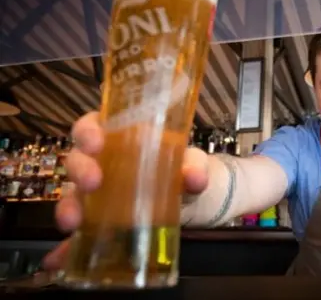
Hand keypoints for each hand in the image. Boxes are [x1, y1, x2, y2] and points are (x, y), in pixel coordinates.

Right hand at [41, 111, 211, 270]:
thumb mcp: (190, 162)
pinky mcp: (95, 220)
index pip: (92, 125)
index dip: (88, 132)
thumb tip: (195, 178)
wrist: (184, 199)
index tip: (96, 143)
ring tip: (73, 222)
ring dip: (68, 207)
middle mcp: (100, 161)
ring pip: (71, 194)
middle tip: (92, 182)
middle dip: (80, 169)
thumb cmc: (180, 168)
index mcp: (119, 136)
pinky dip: (67, 244)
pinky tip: (62, 257)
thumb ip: (195, 166)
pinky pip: (78, 230)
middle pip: (77, 159)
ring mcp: (95, 192)